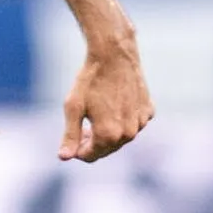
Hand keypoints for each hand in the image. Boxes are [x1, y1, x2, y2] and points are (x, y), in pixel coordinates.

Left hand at [59, 39, 152, 161]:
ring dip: (109, 133)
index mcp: (108, 135)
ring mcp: (141, 122)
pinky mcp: (148, 110)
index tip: (74, 137)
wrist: (114, 55)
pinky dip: (125, 121)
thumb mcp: (73, 108)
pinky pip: (135, 124)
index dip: (78, 150)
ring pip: (122, 138)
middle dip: (93, 143)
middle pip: (107, 149)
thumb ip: (70, 135)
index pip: (91, 156)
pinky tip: (115, 107)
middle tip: (83, 128)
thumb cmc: (90, 80)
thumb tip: (64, 158)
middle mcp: (128, 133)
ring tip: (96, 117)